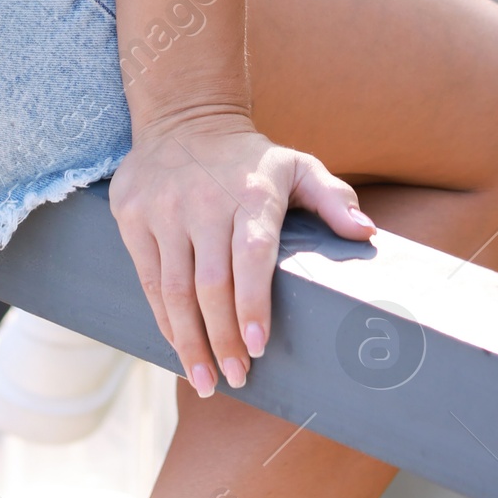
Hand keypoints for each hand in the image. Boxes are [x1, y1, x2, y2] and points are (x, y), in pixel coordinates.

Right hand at [108, 116, 374, 395]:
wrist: (184, 115)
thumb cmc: (250, 158)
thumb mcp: (297, 166)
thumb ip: (333, 199)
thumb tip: (366, 234)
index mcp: (250, 192)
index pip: (251, 256)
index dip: (253, 305)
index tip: (259, 347)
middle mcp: (203, 201)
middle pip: (210, 283)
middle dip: (222, 339)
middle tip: (237, 379)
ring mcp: (162, 208)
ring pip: (174, 289)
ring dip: (189, 341)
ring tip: (204, 381)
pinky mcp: (131, 214)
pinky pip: (147, 278)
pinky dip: (163, 318)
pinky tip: (178, 344)